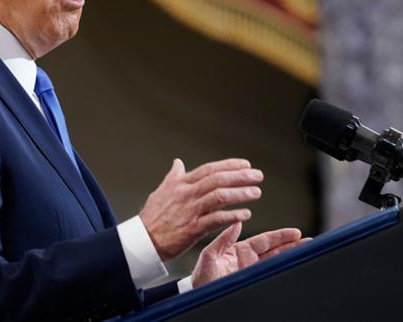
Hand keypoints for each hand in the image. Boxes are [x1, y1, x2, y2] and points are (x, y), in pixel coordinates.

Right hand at [139, 158, 263, 260]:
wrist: (144, 239)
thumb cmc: (152, 216)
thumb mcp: (162, 190)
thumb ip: (174, 176)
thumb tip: (178, 163)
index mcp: (181, 184)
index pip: (210, 169)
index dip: (229, 165)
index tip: (246, 165)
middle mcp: (187, 194)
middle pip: (218, 180)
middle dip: (240, 176)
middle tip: (257, 175)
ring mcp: (191, 210)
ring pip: (220, 196)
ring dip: (241, 194)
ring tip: (256, 192)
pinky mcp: (193, 228)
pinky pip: (217, 219)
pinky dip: (233, 216)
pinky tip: (245, 214)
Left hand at [191, 222, 308, 286]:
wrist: (198, 296)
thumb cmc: (201, 277)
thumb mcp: (209, 256)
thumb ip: (223, 240)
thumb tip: (237, 222)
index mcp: (239, 250)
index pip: (265, 241)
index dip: (280, 236)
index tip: (296, 232)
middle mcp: (248, 260)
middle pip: (275, 250)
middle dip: (292, 245)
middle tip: (309, 241)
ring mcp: (252, 272)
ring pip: (276, 261)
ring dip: (291, 256)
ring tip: (307, 252)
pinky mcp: (252, 282)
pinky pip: (271, 274)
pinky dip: (283, 270)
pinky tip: (294, 267)